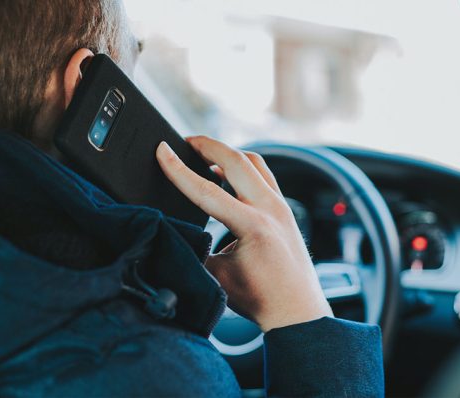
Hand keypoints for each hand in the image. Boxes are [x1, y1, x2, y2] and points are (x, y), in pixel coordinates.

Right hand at [156, 137, 332, 331]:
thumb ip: (195, 248)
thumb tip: (174, 229)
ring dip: (228, 154)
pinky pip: (264, 175)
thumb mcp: (217, 275)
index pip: (207, 190)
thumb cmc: (260, 298)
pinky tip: (228, 174)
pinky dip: (244, 168)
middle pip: (237, 160)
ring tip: (204, 155)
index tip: (161, 150)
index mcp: (253, 226)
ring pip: (255, 163)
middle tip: (184, 141)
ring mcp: (282, 207)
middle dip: (207, 145)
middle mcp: (272, 209)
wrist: (297, 311)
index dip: (178, 169)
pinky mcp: (286, 209)